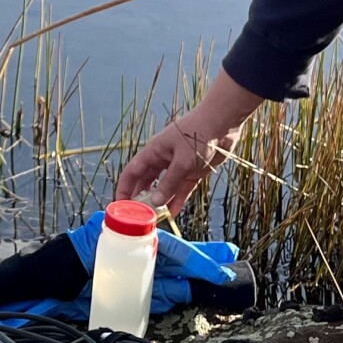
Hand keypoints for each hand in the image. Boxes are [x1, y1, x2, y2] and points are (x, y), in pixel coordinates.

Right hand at [114, 71, 265, 210]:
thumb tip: (155, 202)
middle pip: (146, 181)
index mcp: (154, 151)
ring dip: (159, 201)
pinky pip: (181, 189)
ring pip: (164, 187)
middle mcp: (163, 159)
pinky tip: (172, 213)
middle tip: (137, 216)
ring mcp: (178, 165)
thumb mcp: (182, 162)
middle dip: (140, 198)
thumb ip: (169, 183)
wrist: (223, 123)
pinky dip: (177, 200)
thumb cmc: (198, 135)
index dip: (124, 188)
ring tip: (153, 219)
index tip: (120, 205)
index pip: (132, 172)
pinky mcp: (193, 171)